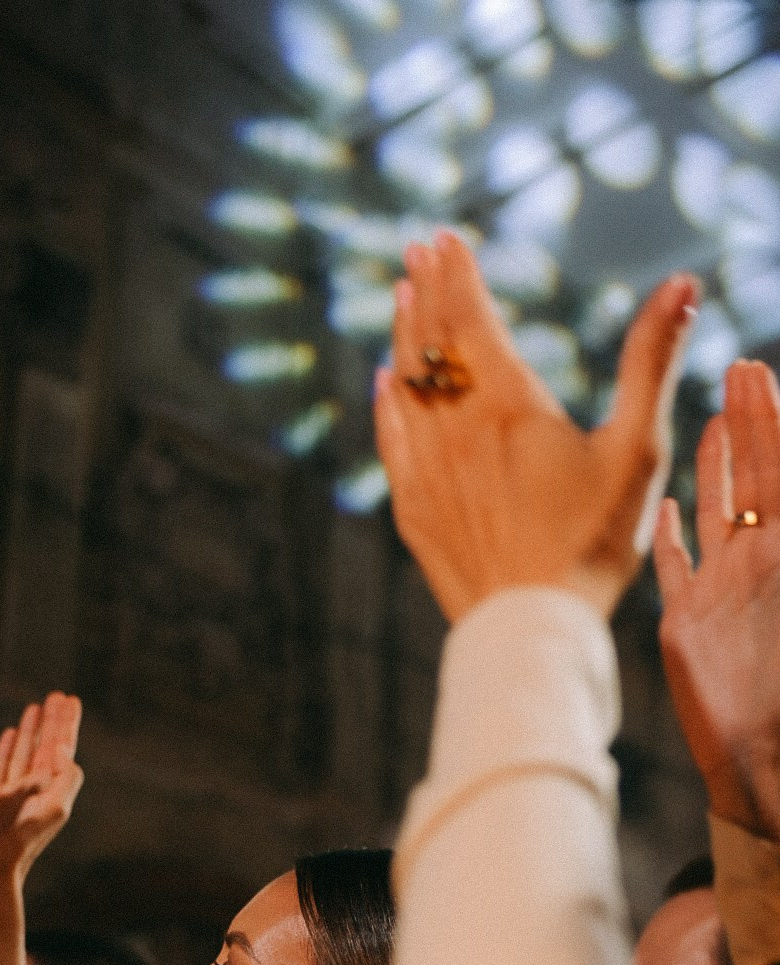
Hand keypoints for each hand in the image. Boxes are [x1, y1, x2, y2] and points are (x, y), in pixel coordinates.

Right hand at [0, 693, 83, 887]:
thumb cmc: (19, 842)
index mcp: (53, 789)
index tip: (72, 700)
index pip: (63, 748)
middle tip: (57, 695)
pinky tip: (10, 733)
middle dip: (52, 721)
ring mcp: (13, 792)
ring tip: (35, 706)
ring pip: (25, 752)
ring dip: (31, 730)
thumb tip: (62, 748)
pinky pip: (1, 766)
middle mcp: (36, 789)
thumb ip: (63, 777)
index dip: (68, 724)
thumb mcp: (54, 809)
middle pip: (46, 746)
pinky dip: (8, 748)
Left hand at [374, 231, 698, 622]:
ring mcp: (426, 471)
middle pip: (431, 344)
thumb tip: (682, 285)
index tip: (444, 236)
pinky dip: (387, 402)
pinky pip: (390, 441)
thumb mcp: (637, 450)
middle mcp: (455, 430)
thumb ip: (651, 362)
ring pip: (405, 386)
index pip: (468, 319)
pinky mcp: (412, 511)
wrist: (532, 626)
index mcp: (508, 406)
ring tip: (400, 297)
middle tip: (417, 250)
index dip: (455, 274)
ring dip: (402, 336)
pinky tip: (384, 383)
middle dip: (426, 289)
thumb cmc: (594, 543)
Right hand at [653, 360, 779, 839]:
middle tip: (744, 370)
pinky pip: (678, 569)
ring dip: (718, 467)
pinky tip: (669, 511)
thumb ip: (775, 547)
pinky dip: (674, 537)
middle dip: (750, 424)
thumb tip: (775, 511)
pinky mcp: (688, 624)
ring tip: (715, 423)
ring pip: (718, 514)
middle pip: (751, 479)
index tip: (761, 372)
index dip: (771, 421)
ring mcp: (720, 593)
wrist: (760, 761)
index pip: (778, 472)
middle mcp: (754, 566)